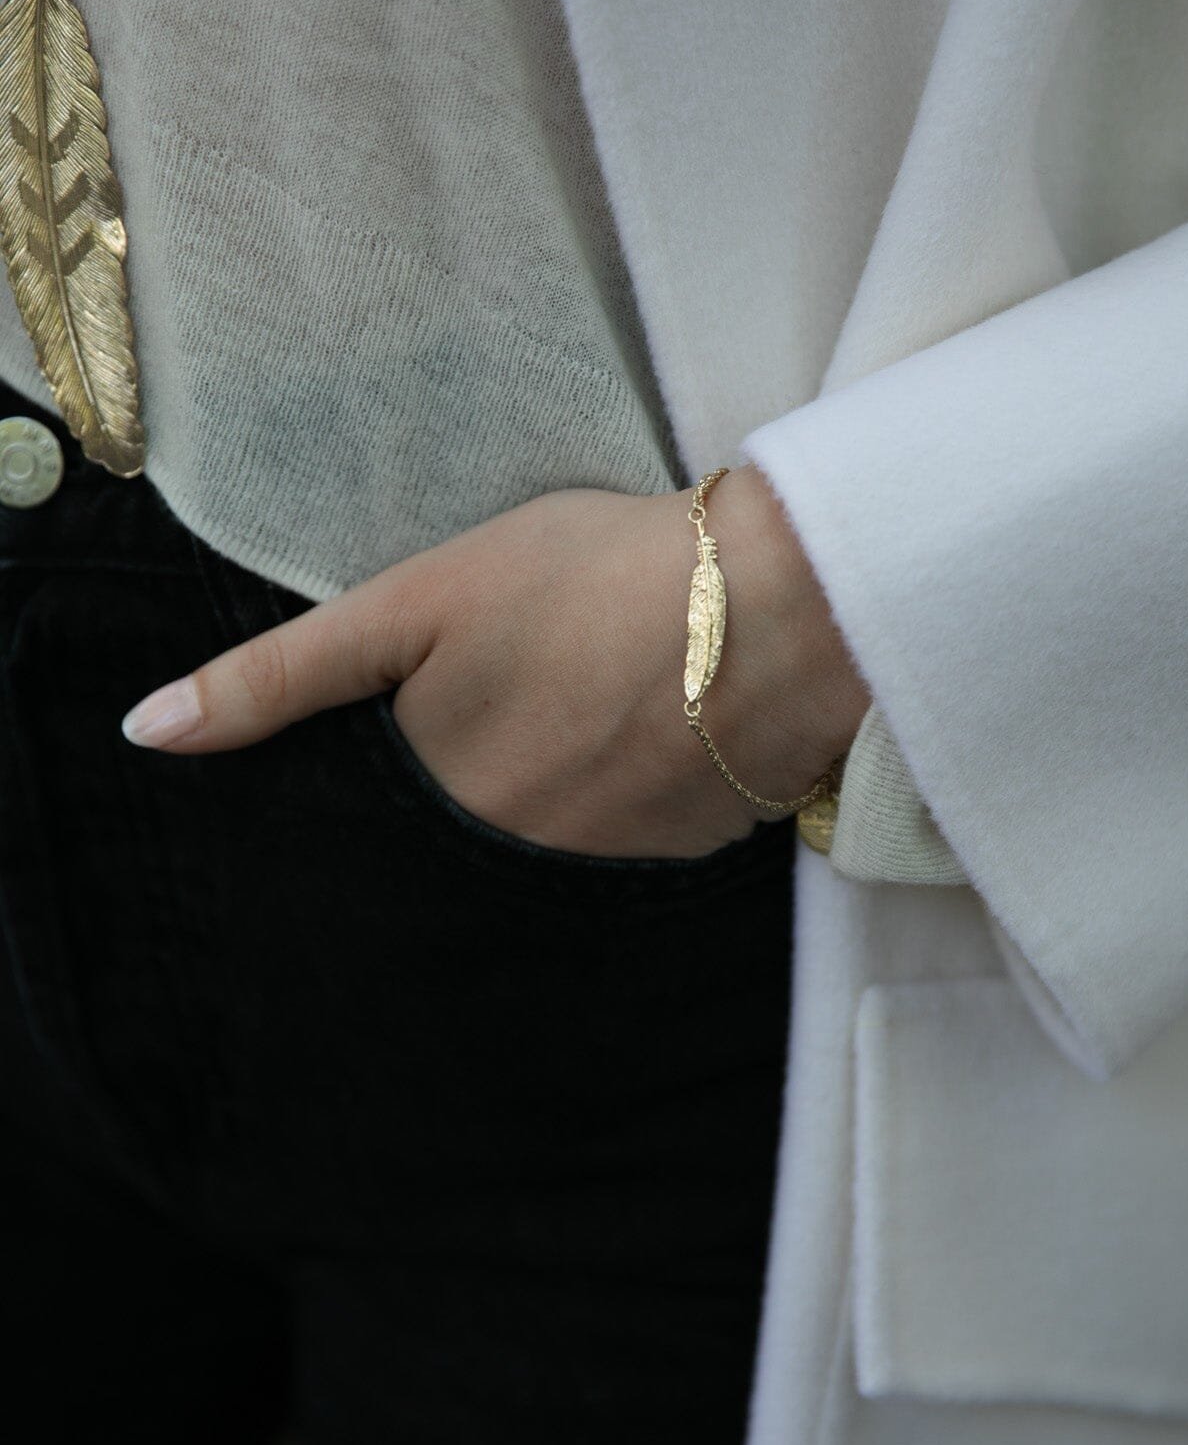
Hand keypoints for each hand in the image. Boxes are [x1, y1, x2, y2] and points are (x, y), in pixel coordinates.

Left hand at [119, 466, 870, 858]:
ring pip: (540, 836)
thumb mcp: (419, 599)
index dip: (392, 758)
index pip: (376, 815)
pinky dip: (621, 787)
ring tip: (589, 692)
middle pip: (458, 830)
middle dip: (472, 770)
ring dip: (549, 781)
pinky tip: (650, 719)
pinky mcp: (684, 852)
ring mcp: (604, 866)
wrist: (784, 604)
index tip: (438, 707)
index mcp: (439, 801)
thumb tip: (147, 736)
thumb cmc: (594, 578)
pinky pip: (621, 836)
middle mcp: (512, 860)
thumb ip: (284, 675)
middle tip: (525, 687)